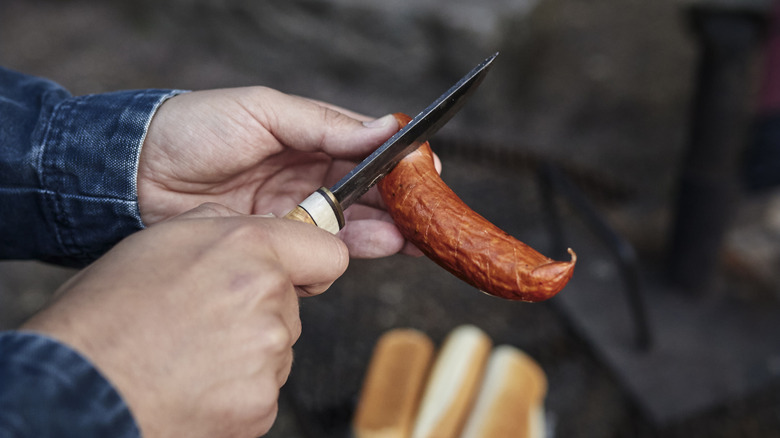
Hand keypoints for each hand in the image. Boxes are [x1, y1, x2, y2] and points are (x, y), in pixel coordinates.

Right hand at [22, 203, 346, 437]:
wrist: (78, 390)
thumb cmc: (105, 315)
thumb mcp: (159, 241)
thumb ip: (219, 228)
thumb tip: (249, 228)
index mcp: (247, 248)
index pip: (327, 254)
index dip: (309, 265)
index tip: (294, 277)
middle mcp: (268, 296)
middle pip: (291, 304)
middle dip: (259, 311)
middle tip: (204, 322)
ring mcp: (268, 352)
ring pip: (276, 347)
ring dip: (246, 352)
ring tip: (191, 355)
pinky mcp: (261, 402)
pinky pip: (263, 389)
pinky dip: (237, 391)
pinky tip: (195, 385)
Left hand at [138, 87, 423, 256]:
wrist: (133, 174)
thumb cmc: (195, 128)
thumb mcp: (264, 111)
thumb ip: (325, 124)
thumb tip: (383, 128)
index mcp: (309, 140)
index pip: (367, 154)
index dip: (399, 165)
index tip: (428, 173)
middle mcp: (306, 179)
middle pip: (367, 196)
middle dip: (398, 207)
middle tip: (426, 218)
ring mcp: (291, 215)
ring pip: (348, 228)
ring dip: (379, 234)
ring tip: (405, 239)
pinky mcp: (272, 247)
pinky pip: (315, 255)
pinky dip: (338, 256)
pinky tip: (355, 252)